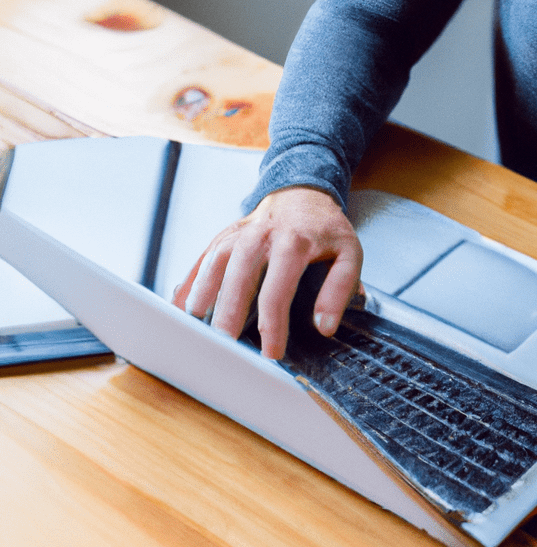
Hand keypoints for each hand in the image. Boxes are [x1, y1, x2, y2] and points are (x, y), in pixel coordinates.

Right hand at [172, 186, 362, 359]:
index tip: (271, 353)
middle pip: (239, 274)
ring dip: (202, 293)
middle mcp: (263, 235)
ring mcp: (239, 233)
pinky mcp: (225, 235)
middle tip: (223, 344)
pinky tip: (178, 306)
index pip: (279, 288)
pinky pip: (203, 257)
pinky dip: (189, 281)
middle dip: (229, 310)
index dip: (273, 323)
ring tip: (194, 324)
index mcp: (296, 242)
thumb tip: (325, 326)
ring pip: (215, 261)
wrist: (304, 193)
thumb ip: (341, 289)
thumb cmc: (327, 231)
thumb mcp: (349, 254)